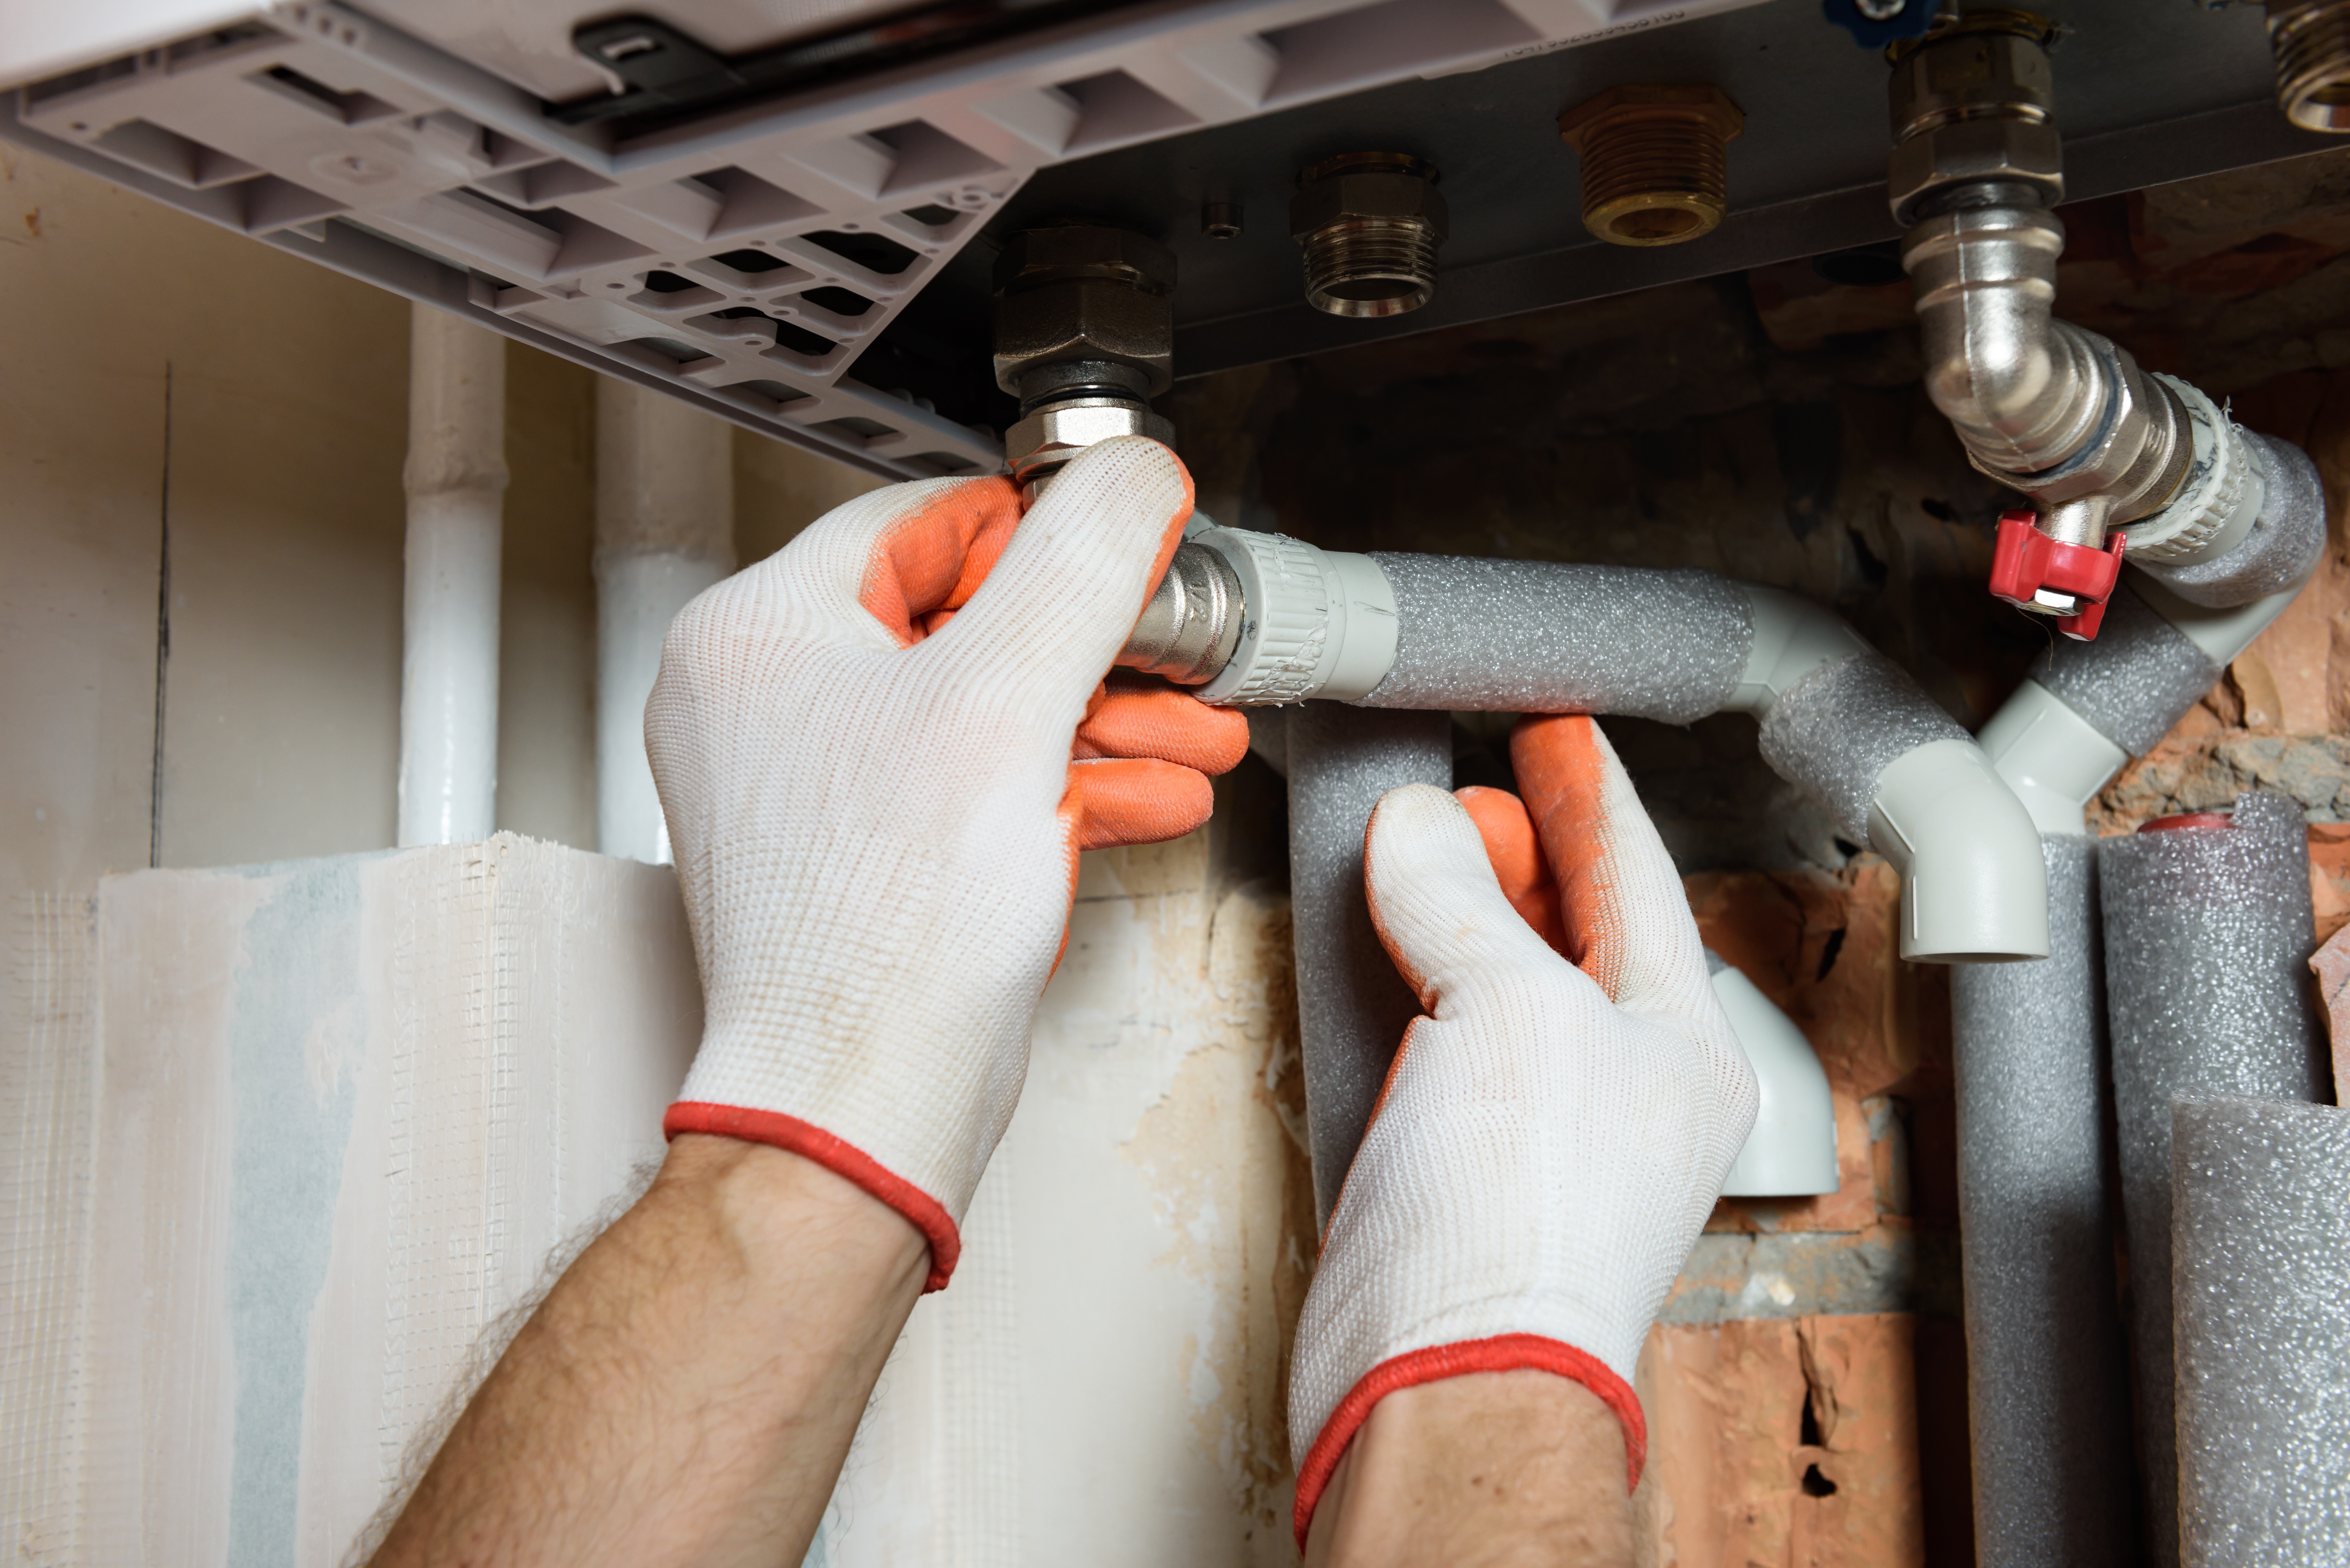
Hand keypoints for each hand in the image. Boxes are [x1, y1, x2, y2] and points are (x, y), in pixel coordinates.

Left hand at [645, 437, 1245, 1288]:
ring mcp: (804, 785)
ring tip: (1193, 732)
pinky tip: (1146, 793)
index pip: (925, 522)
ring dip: (1099, 720)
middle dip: (1098, 649)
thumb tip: (1129, 475)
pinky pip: (967, 784)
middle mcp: (761, 702)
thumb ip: (1082, 563)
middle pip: (964, 621)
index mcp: (756, 633)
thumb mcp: (1012, 695)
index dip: (1047, 533)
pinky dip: (1057, 783)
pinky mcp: (853, 854)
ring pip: (979, 710)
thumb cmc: (890, 932)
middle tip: (1178, 655)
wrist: (863, 1100)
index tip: (1131, 545)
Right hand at [1288, 715, 1756, 1546]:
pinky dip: (1405, 976)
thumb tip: (1419, 827)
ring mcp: (1532, 1128)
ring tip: (1423, 838)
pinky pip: (1433, 1038)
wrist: (1440, 1374)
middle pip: (1572, 928)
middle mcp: (1616, 1086)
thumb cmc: (1520, 1226)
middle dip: (1525, 846)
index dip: (1594, 797)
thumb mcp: (1510, 1009)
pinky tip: (1375, 939)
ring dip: (1459, 905)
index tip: (1556, 732)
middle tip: (1479, 778)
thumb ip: (1462, 901)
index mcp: (1681, 1048)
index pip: (1641, 883)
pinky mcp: (1451, 1163)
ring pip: (1497, 980)